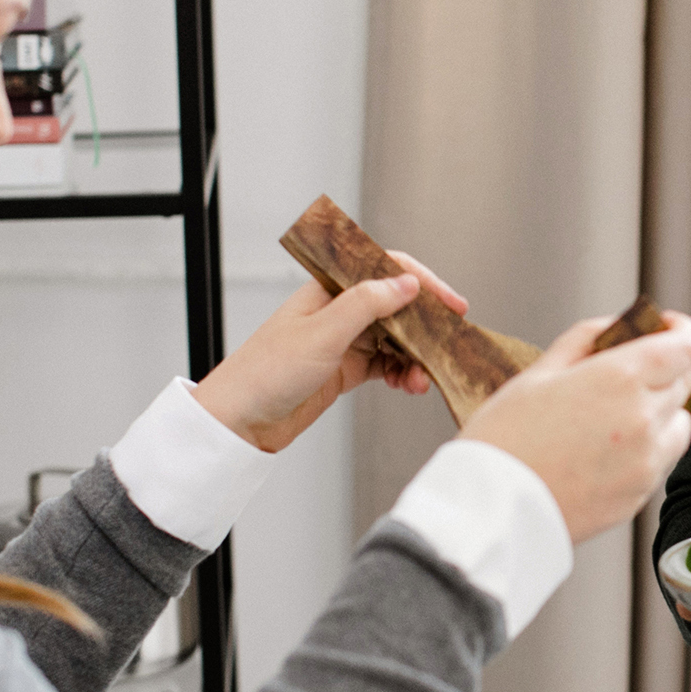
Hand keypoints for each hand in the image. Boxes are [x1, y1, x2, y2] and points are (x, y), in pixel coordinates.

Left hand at [192, 252, 468, 452]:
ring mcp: (343, 340)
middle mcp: (338, 310)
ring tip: (421, 380)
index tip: (452, 304)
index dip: (423, 283)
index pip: (386, 270)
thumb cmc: (265, 372)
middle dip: (425, 327)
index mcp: (329, 289)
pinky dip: (402, 374)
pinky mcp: (345, 369)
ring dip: (415, 357)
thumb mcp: (322, 334)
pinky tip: (408, 385)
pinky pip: (386, 365)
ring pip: (396, 339)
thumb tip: (406, 283)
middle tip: (450, 346)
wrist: (238, 421)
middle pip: (397, 306)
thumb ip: (366, 304)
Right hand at [460, 309, 690, 543]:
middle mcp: (644, 419)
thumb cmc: (503, 441)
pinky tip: (609, 446)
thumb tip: (616, 328)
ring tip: (622, 410)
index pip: (687, 346)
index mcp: (620, 379)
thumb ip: (585, 341)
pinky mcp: (640, 496)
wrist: (489, 510)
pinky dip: (650, 446)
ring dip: (665, 409)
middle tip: (643, 363)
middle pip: (690, 381)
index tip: (665, 326)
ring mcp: (646, 462)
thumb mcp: (538, 373)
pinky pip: (662, 460)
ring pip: (682, 423)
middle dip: (673, 365)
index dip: (681, 330)